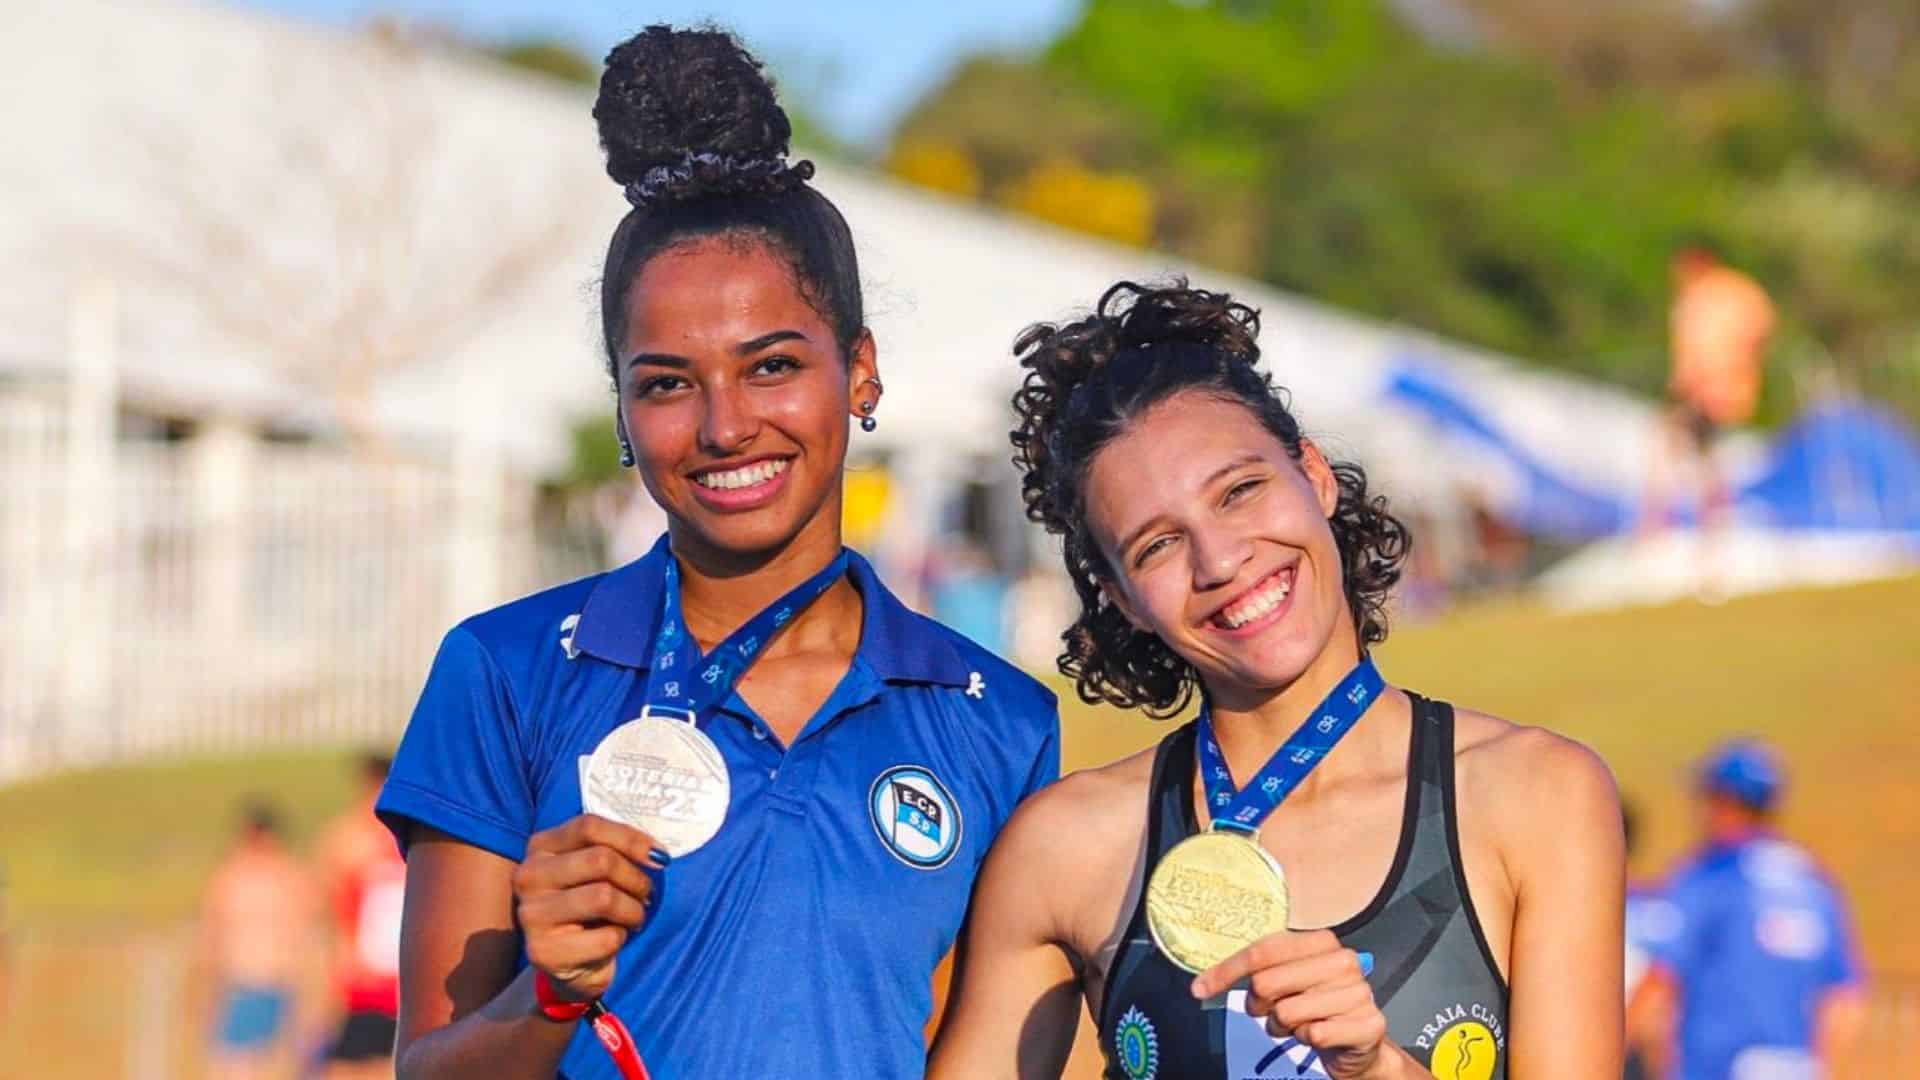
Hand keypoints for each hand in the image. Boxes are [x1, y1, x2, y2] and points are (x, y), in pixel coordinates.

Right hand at [513, 814, 666, 1001]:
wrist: (572, 963)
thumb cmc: (591, 906)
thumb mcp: (596, 870)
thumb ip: (615, 850)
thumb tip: (658, 855)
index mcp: (541, 847)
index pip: (589, 826)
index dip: (631, 839)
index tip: (659, 857)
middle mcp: (528, 876)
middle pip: (600, 860)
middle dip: (635, 879)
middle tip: (645, 895)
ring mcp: (531, 915)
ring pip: (604, 897)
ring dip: (633, 910)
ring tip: (633, 917)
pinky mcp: (542, 951)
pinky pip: (606, 937)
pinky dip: (621, 939)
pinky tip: (612, 940)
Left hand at [1192, 930, 1400, 1079]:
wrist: (1358, 1041)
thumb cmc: (1315, 1005)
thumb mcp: (1287, 978)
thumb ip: (1257, 969)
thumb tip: (1204, 981)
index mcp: (1322, 941)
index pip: (1262, 951)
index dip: (1226, 971)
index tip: (1200, 988)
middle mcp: (1344, 961)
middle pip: (1267, 983)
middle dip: (1258, 1005)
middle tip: (1270, 1011)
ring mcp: (1359, 993)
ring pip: (1286, 1013)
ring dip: (1283, 1026)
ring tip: (1297, 1024)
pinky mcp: (1368, 1025)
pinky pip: (1313, 1034)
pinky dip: (1306, 1040)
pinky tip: (1318, 1035)